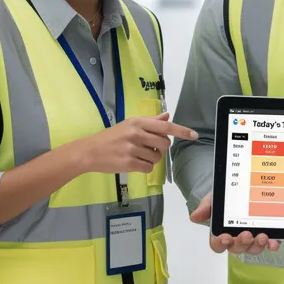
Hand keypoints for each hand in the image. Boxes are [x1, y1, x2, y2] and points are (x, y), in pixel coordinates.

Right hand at [72, 113, 196, 174]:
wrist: (90, 151)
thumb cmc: (111, 137)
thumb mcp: (129, 124)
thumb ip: (150, 121)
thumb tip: (167, 116)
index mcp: (138, 122)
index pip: (166, 126)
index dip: (182, 131)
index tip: (194, 135)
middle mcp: (136, 133)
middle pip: (165, 143)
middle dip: (161, 148)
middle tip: (149, 147)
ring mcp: (132, 149)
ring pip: (157, 157)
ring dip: (152, 158)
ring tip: (139, 154)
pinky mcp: (129, 163)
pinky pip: (149, 167)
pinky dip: (145, 167)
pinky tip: (135, 162)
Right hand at [189, 194, 280, 254]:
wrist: (241, 188)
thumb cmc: (225, 199)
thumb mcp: (214, 199)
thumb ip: (205, 207)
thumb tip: (194, 216)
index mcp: (222, 233)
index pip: (218, 244)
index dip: (221, 243)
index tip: (225, 237)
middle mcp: (237, 239)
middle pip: (237, 248)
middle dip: (242, 243)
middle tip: (246, 234)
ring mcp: (252, 239)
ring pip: (253, 248)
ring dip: (257, 245)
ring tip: (262, 236)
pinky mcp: (268, 235)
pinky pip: (269, 244)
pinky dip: (272, 245)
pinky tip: (274, 242)